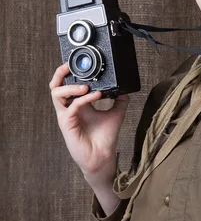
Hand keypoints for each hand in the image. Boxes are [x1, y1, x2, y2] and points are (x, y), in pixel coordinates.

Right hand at [49, 62, 129, 183]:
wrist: (103, 156)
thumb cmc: (105, 138)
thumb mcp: (116, 114)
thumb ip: (119, 100)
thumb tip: (125, 89)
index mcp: (78, 105)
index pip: (66, 85)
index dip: (68, 73)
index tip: (78, 63)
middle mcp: (69, 109)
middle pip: (55, 86)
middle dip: (60, 74)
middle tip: (70, 66)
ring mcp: (66, 116)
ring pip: (56, 94)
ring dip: (71, 87)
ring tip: (86, 86)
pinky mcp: (67, 124)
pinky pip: (71, 107)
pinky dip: (83, 99)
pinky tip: (95, 96)